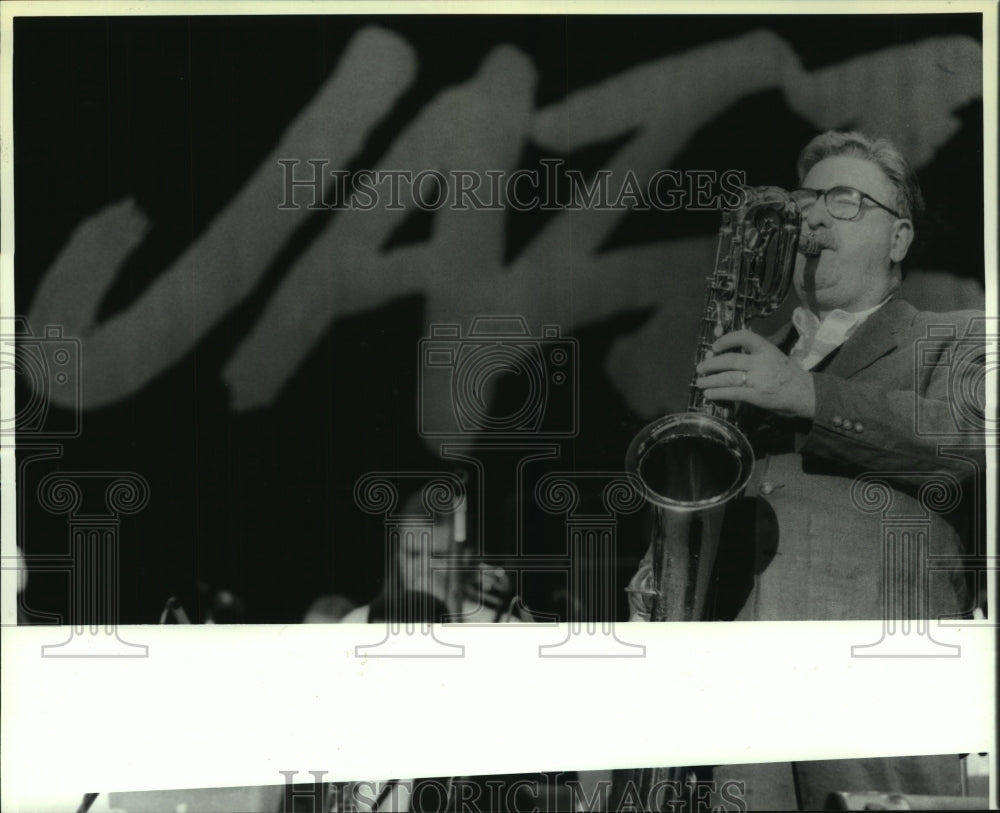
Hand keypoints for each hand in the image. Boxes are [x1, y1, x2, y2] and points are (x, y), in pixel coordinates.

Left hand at [694, 329, 815, 419]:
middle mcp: (762, 362)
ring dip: (710, 380)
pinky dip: (718, 394)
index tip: (714, 346)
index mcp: (767, 349)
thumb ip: (754, 354)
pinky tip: (709, 394)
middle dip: (711, 364)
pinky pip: (733, 393)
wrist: (805, 394)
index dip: (726, 339)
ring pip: (728, 378)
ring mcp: (760, 380)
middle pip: (730, 360)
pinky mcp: (757, 396)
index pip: (744, 336)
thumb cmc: (786, 373)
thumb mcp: (773, 356)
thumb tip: (725, 353)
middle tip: (700, 368)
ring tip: (700, 382)